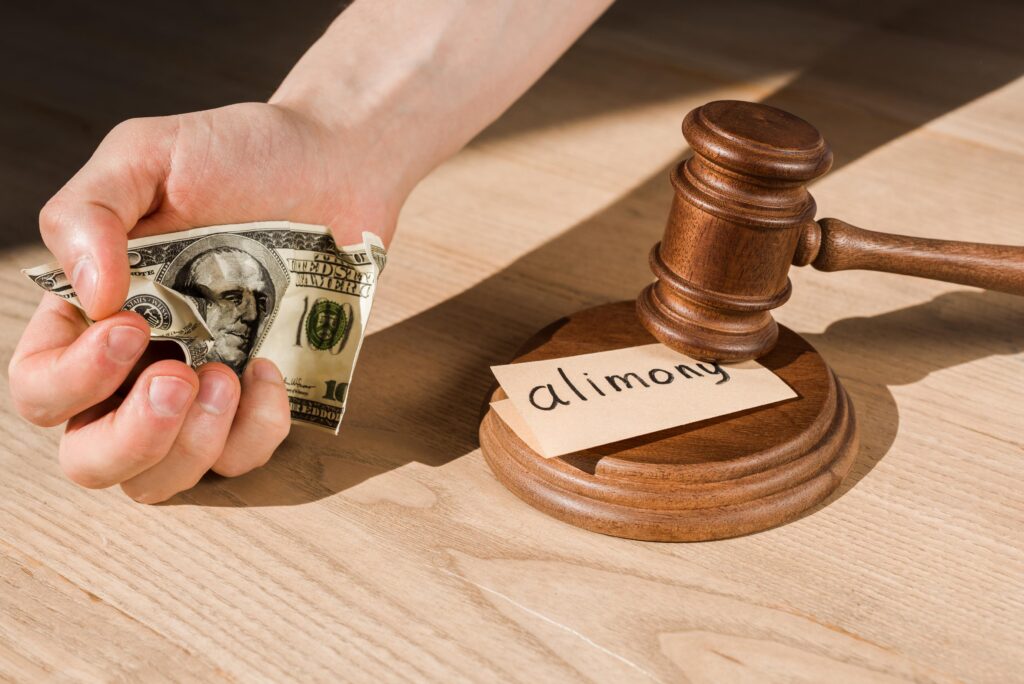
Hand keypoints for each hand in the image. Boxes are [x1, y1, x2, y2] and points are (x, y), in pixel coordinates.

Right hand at [9, 102, 403, 501]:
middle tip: (180, 376)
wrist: (331, 162)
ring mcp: (200, 394)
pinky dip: (256, 431)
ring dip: (192, 446)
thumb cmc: (234, 157)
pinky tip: (270, 371)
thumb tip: (91, 296)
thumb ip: (90, 211)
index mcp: (91, 316)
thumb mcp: (147, 155)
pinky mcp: (261, 404)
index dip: (72, 379)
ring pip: (161, 481)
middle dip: (130, 438)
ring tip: (230, 375)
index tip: (133, 326)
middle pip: (91, 459)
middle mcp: (136, 368)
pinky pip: (243, 460)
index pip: (40, 387)